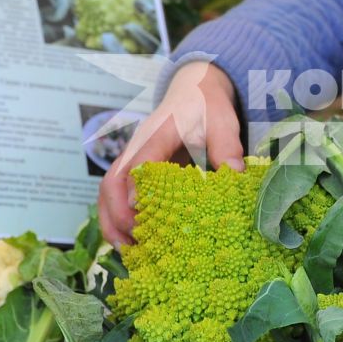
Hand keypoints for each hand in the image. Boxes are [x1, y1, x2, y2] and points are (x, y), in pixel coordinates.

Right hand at [97, 61, 243, 245]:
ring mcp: (132, 158)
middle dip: (116, 215)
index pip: (139, 161)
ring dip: (112, 221)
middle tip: (134, 244)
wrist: (195, 89)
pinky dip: (117, 218)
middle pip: (111, 182)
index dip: (136, 188)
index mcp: (157, 132)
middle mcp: (137, 147)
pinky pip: (117, 195)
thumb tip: (235, 175)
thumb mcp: (222, 122)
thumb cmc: (207, 106)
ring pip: (108, 192)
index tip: (139, 215)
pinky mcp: (135, 170)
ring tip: (128, 252)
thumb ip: (227, 147)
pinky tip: (131, 242)